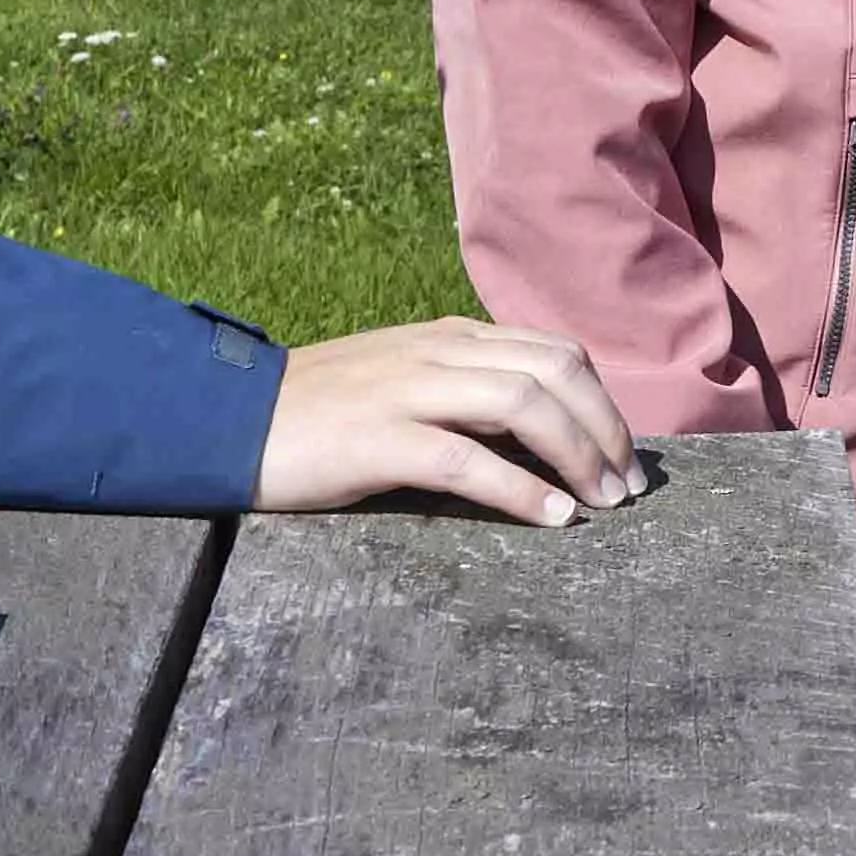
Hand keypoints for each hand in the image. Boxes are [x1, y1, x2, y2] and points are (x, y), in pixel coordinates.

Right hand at [260, 317, 637, 520]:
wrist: (228, 420)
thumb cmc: (321, 413)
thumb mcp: (405, 384)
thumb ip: (466, 394)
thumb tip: (541, 438)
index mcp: (450, 337)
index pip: (555, 352)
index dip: (602, 403)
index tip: (623, 456)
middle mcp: (438, 352)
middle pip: (555, 373)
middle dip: (606, 430)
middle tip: (627, 488)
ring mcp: (409, 390)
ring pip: (524, 404)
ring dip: (578, 456)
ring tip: (602, 504)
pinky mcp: (379, 438)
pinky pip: (469, 460)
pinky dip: (522, 491)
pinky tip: (551, 519)